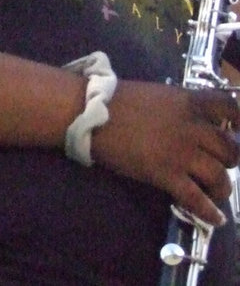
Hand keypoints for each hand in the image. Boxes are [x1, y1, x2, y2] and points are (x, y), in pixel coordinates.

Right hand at [92, 79, 239, 225]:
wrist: (88, 111)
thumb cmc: (114, 99)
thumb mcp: (156, 95)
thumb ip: (179, 107)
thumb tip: (190, 122)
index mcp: (189, 102)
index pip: (230, 109)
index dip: (238, 122)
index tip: (235, 131)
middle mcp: (193, 128)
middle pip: (229, 150)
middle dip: (228, 160)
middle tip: (218, 165)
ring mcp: (181, 152)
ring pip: (219, 176)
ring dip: (222, 188)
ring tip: (216, 193)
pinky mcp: (166, 174)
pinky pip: (196, 198)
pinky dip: (209, 211)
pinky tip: (214, 218)